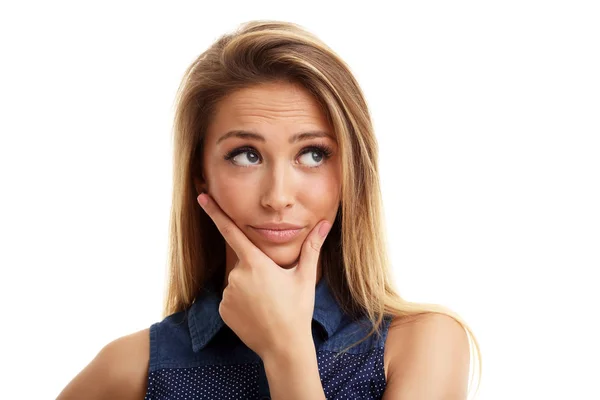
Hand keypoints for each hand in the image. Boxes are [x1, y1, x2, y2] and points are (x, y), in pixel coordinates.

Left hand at [197, 193, 331, 359]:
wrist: (284, 346)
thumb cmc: (297, 310)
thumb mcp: (304, 277)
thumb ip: (312, 247)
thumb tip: (325, 224)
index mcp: (256, 263)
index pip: (231, 231)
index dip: (215, 213)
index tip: (201, 196)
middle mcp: (237, 275)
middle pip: (245, 263)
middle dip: (257, 271)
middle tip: (275, 291)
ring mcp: (228, 294)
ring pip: (238, 282)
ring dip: (250, 288)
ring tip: (268, 305)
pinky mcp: (223, 310)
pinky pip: (231, 298)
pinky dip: (242, 302)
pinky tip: (257, 313)